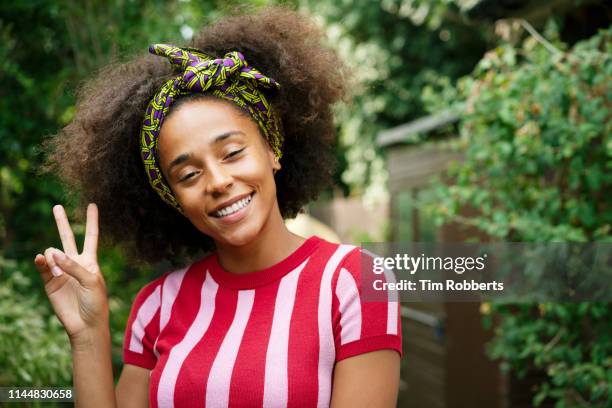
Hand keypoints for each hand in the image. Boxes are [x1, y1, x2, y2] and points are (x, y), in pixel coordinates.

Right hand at [34, 203, 108, 342]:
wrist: (85, 324)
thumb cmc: (95, 302)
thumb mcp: (91, 281)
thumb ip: (74, 266)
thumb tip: (53, 254)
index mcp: (90, 261)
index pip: (91, 236)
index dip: (92, 221)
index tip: (92, 205)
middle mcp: (75, 263)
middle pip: (68, 238)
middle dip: (62, 222)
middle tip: (57, 207)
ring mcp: (61, 271)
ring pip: (52, 252)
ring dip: (54, 257)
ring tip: (59, 271)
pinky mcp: (49, 281)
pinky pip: (42, 266)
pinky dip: (42, 261)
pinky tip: (41, 259)